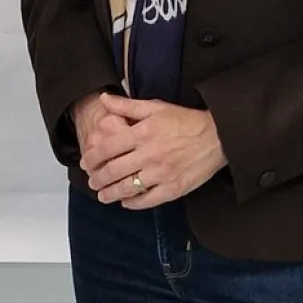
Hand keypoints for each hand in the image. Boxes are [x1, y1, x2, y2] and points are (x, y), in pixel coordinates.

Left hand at [80, 94, 227, 209]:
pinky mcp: (173, 188)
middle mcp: (149, 154)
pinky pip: (147, 200)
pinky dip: (133, 203)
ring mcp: (161, 173)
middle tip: (92, 181)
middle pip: (113, 171)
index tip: (85, 163)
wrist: (217, 136)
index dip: (92, 158)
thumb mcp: (155, 106)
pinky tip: (126, 202)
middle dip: (97, 179)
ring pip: (127, 188)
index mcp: (142, 133)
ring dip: (110, 194)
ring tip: (103, 196)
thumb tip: (105, 99)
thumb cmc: (184, 120)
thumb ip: (127, 105)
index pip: (107, 148)